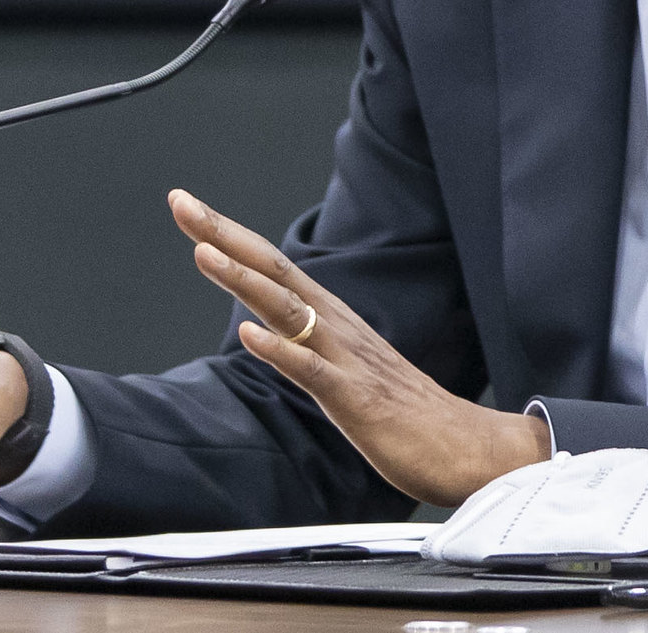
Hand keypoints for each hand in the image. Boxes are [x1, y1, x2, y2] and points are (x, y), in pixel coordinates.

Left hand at [168, 189, 548, 507]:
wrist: (467, 446)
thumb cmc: (406, 414)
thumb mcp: (345, 370)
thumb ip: (308, 346)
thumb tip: (267, 329)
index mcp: (331, 319)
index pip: (272, 266)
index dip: (228, 236)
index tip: (187, 206)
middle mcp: (336, 326)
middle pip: (273, 270)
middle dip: (223, 235)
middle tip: (181, 201)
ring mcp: (347, 359)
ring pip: (288, 311)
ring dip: (244, 280)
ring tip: (202, 252)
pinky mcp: (357, 399)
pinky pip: (313, 372)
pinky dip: (281, 351)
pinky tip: (250, 336)